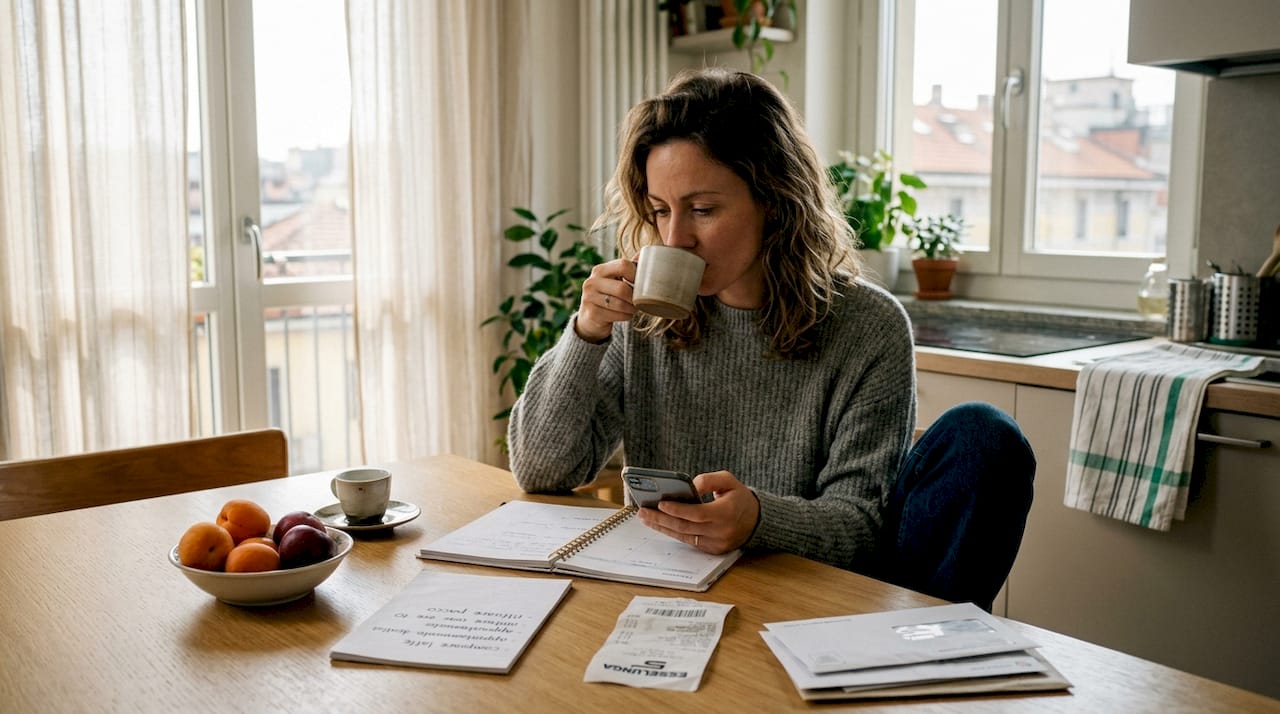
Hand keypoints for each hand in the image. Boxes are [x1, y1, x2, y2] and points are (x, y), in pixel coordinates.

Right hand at [575, 258, 636, 342]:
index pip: (623, 265)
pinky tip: (626, 314)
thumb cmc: (608, 295)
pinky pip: (617, 315)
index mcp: (599, 270)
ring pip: (621, 304)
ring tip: (633, 308)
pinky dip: (626, 316)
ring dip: (632, 308)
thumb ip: (627, 268)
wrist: (590, 317)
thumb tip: (642, 254)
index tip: (641, 283)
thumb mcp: (615, 280)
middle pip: (622, 288)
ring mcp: (589, 298)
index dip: (636, 275)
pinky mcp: (592, 314)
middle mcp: (591, 282)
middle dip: (635, 297)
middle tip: (639, 300)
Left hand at [635, 470, 759, 553]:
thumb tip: (690, 485)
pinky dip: (673, 533)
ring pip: (684, 537)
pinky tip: (660, 525)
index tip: (660, 504)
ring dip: (662, 527)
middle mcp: (721, 531)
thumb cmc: (739, 497)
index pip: (697, 514)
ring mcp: (716, 543)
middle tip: (643, 512)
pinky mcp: (712, 550)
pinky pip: (689, 542)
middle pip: (685, 527)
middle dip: (661, 519)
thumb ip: (709, 480)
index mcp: (726, 513)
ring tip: (646, 518)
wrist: (756, 520)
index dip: (678, 510)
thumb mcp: (728, 480)